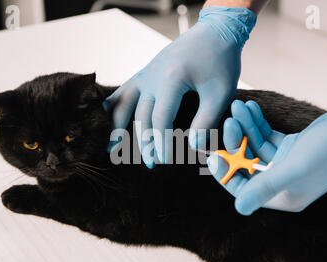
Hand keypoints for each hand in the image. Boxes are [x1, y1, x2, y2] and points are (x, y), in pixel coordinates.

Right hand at [104, 6, 256, 167]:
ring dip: (116, 128)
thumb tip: (194, 147)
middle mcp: (152, 75)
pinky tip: (104, 119)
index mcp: (171, 79)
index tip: (165, 161)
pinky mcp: (146, 71)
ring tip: (111, 149)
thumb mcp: (221, 92)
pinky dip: (112, 106)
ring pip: (124, 104)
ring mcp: (146, 72)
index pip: (161, 120)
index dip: (162, 143)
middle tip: (150, 164)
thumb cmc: (221, 61)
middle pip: (142, 116)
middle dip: (145, 143)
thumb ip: (207, 121)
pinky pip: (124, 90)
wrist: (214, 32)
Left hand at [208, 87, 326, 214]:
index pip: (244, 190)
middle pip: (248, 165)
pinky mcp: (292, 147)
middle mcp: (283, 182)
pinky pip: (267, 136)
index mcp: (283, 196)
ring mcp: (287, 163)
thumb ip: (265, 187)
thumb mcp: (294, 169)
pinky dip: (258, 123)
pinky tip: (249, 107)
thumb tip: (238, 209)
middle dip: (237, 142)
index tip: (213, 155)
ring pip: (256, 146)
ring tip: (238, 106)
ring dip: (246, 127)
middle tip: (228, 120)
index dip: (227, 173)